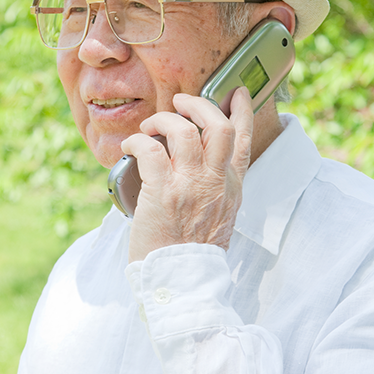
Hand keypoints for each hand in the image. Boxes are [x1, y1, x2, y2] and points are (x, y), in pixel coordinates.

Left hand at [121, 87, 253, 262]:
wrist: (181, 281)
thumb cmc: (194, 251)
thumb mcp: (221, 216)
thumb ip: (218, 189)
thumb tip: (204, 168)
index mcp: (231, 186)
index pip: (243, 140)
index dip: (242, 111)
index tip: (238, 93)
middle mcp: (214, 181)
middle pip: (217, 125)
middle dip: (198, 104)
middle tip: (181, 103)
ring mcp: (189, 185)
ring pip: (184, 131)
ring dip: (164, 119)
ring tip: (150, 126)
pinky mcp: (162, 192)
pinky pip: (149, 150)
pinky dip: (137, 140)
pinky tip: (131, 145)